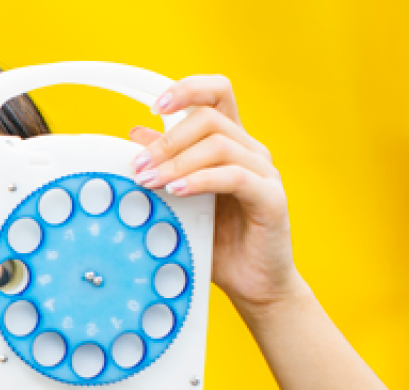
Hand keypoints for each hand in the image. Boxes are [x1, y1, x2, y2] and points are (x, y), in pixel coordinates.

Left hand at [129, 75, 300, 310]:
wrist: (251, 282)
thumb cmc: (218, 240)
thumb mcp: (180, 198)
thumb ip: (165, 164)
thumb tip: (136, 133)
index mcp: (230, 142)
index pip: (215, 94)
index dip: (186, 89)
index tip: (154, 106)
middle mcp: (250, 150)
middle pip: (210, 116)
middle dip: (167, 139)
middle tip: (139, 165)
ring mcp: (264, 172)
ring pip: (219, 144)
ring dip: (177, 161)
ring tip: (150, 182)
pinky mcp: (271, 197)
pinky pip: (236, 176)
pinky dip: (201, 180)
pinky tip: (178, 191)